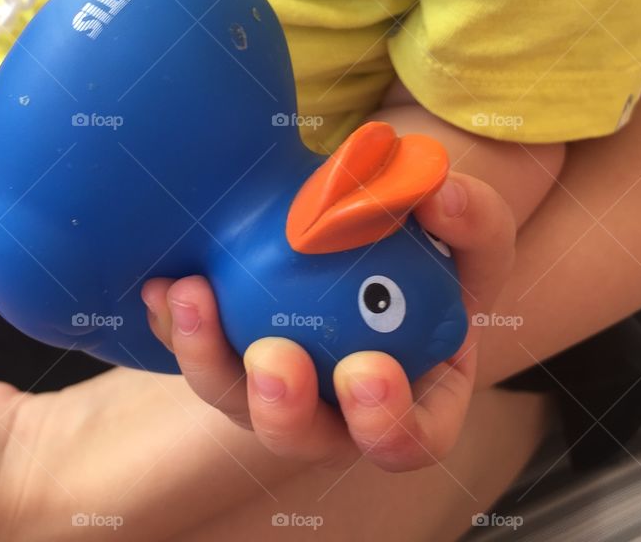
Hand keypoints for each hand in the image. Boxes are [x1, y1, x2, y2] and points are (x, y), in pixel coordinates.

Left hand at [141, 171, 515, 471]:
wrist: (371, 227)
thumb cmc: (434, 249)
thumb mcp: (472, 232)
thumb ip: (474, 219)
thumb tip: (438, 199)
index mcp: (414, 399)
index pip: (409, 440)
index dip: (387, 424)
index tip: (366, 371)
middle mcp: (338, 410)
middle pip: (305, 439)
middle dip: (284, 409)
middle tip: (273, 356)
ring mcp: (279, 386)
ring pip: (235, 400)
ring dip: (209, 358)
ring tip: (194, 296)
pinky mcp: (233, 353)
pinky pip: (199, 352)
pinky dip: (178, 324)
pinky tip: (165, 283)